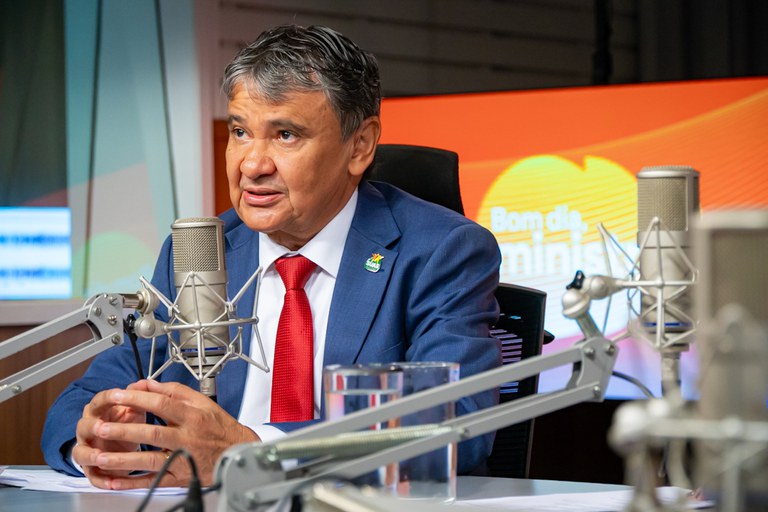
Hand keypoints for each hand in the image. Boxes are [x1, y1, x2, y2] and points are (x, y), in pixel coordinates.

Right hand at [73, 381, 147, 485]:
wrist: (126, 448)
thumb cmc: (128, 425)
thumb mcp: (135, 410)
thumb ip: (138, 397)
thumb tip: (143, 384)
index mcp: (99, 412)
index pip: (98, 401)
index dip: (107, 398)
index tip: (118, 394)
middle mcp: (89, 430)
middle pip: (83, 426)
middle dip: (92, 426)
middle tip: (101, 427)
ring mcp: (89, 450)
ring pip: (80, 453)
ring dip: (89, 454)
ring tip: (100, 456)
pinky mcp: (93, 470)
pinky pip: (93, 476)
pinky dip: (101, 480)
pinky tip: (111, 482)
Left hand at [75, 379, 259, 489]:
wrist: (237, 453)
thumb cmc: (220, 427)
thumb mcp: (203, 402)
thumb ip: (175, 391)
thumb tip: (149, 383)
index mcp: (194, 416)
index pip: (163, 404)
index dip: (139, 398)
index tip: (118, 395)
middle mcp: (188, 437)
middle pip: (153, 432)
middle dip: (125, 429)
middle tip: (101, 426)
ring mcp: (183, 459)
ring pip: (150, 460)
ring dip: (123, 458)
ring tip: (100, 455)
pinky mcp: (180, 477)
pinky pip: (153, 481)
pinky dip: (132, 482)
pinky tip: (114, 480)